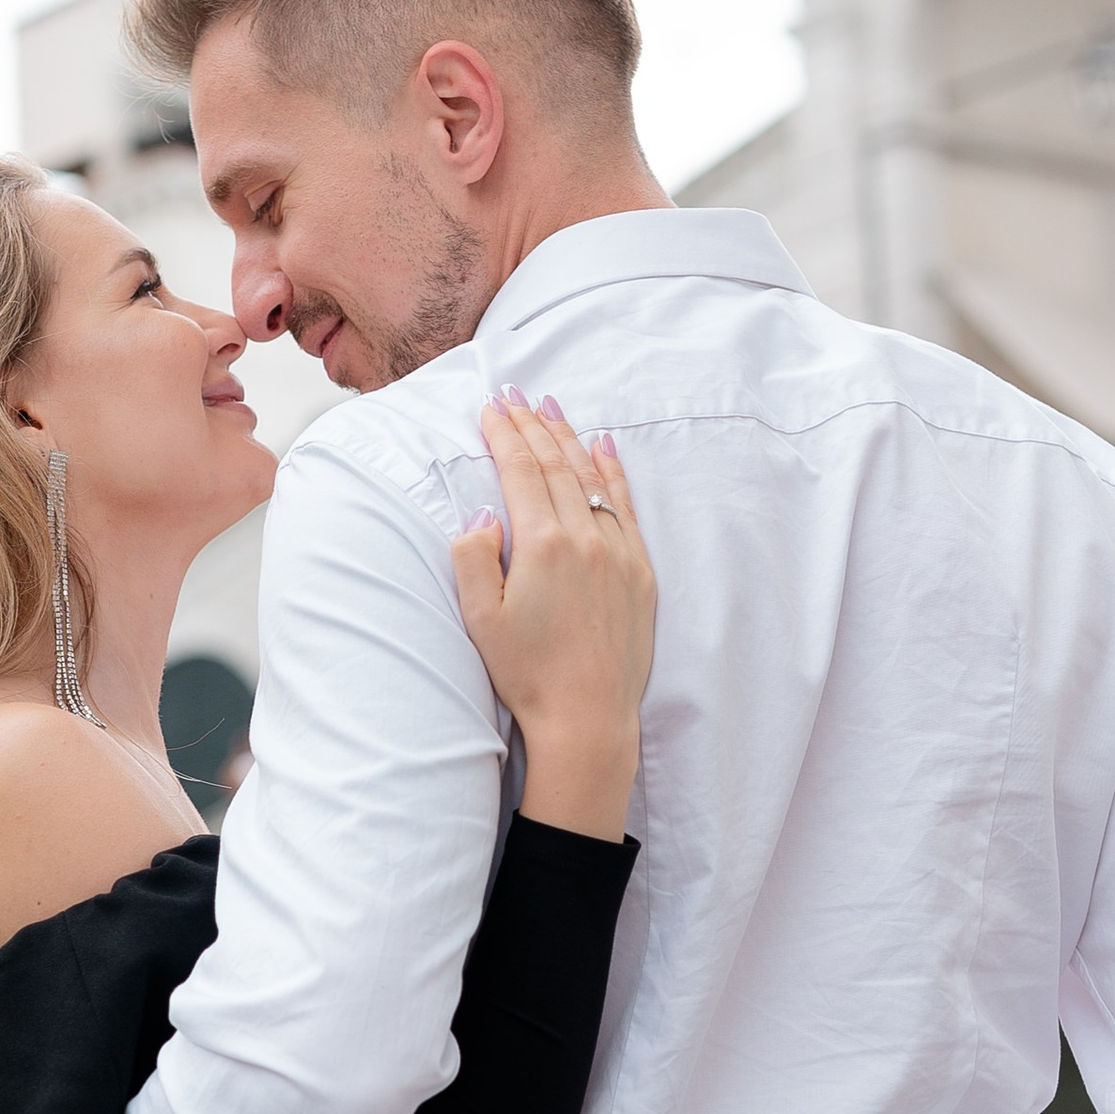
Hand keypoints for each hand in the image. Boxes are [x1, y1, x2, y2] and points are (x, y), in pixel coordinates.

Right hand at [450, 391, 655, 840]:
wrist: (588, 719)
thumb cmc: (528, 674)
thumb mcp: (481, 619)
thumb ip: (474, 558)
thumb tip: (483, 515)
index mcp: (542, 544)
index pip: (519, 471)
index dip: (503, 434)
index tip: (491, 407)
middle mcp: (585, 538)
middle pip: (555, 465)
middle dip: (532, 424)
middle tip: (515, 394)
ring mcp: (618, 552)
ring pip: (592, 477)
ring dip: (569, 438)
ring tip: (551, 407)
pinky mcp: (640, 572)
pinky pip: (627, 506)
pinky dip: (614, 471)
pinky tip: (605, 446)